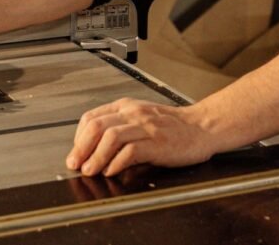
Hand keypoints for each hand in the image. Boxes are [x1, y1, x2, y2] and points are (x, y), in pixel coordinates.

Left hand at [66, 98, 215, 176]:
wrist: (203, 127)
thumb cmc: (173, 127)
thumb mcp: (142, 120)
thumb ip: (120, 129)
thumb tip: (94, 150)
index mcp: (127, 107)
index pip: (91, 118)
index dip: (78, 138)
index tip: (76, 154)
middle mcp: (134, 113)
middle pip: (97, 126)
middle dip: (81, 148)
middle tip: (76, 165)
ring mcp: (146, 127)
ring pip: (111, 137)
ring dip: (96, 157)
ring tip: (91, 171)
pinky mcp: (157, 142)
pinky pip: (130, 150)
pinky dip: (117, 163)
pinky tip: (112, 171)